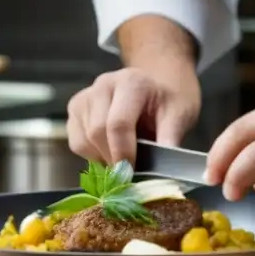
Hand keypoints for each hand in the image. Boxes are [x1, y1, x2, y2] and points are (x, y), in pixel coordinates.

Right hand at [66, 67, 200, 164]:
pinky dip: (92, 155)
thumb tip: (164, 170)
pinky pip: (76, 142)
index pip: (118, 123)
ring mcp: (85, 96)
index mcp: (132, 82)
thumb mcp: (179, 115)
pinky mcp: (74, 109)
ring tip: (123, 158)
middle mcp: (103, 84)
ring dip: (102, 158)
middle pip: (97, 132)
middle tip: (130, 172)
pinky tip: (110, 150)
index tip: (132, 173)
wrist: (156, 87)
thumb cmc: (167, 102)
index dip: (123, 153)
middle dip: (112, 159)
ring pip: (83, 140)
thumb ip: (170, 139)